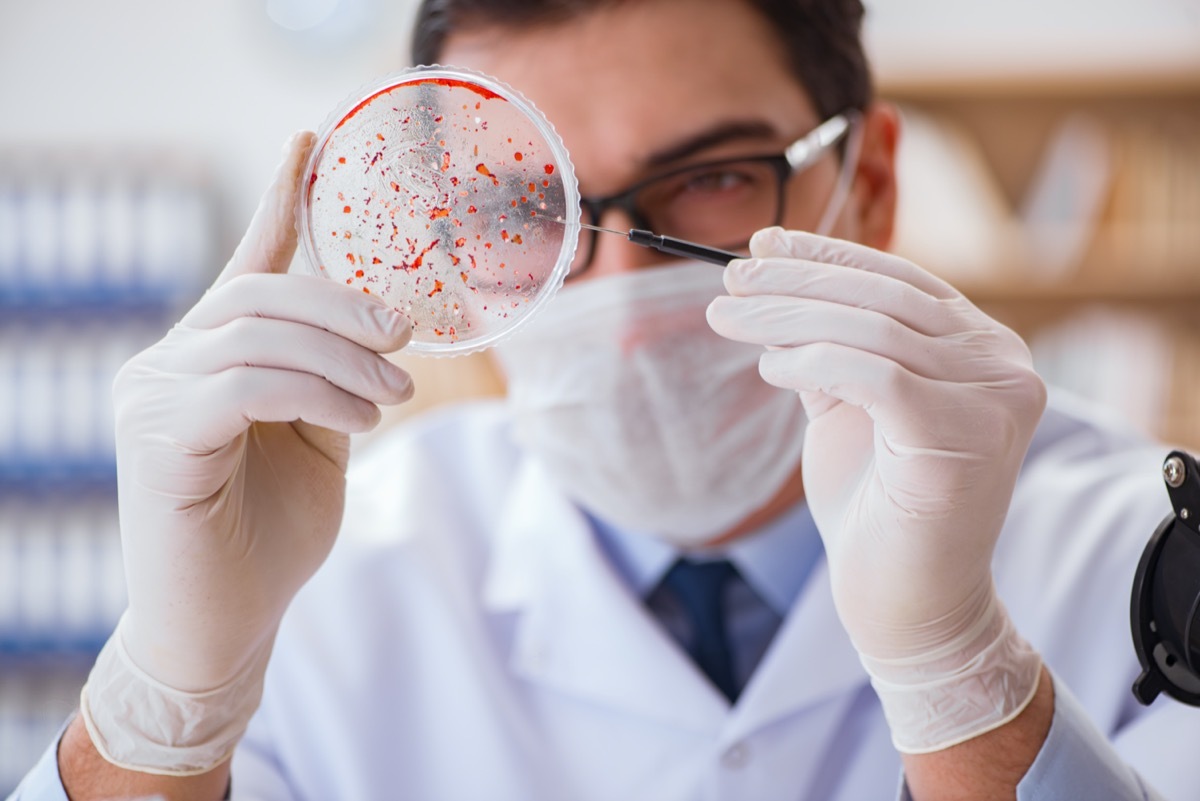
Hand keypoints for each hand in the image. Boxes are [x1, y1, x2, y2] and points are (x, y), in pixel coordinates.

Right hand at [81, 132, 413, 773]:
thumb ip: (334, 378)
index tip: (309, 139)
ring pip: (258, 332)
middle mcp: (168, 362)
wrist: (227, 624)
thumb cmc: (271, 535)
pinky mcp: (157, 434)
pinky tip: (362, 416)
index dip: (277, 197)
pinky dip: (318, 390)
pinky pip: (248, 382)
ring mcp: (152, 395)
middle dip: (342, 302)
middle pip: (260, 293)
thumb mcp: (319, 439)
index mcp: (210, 356)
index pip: (244, 263)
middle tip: (405, 330)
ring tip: (394, 391)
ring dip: (343, 355)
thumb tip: (379, 327)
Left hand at [706, 227, 1045, 751]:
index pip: (901, 280)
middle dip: (795, 282)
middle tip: (728, 279)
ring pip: (872, 330)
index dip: (828, 256)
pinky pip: (874, 373)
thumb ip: (831, 346)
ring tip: (725, 317)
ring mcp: (995, 399)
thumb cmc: (877, 508)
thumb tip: (773, 282)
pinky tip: (767, 367)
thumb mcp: (851, 407)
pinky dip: (811, 361)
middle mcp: (1004, 365)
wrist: (906, 605)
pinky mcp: (965, 435)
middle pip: (884, 298)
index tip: (763, 246)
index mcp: (983, 349)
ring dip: (786, 317)